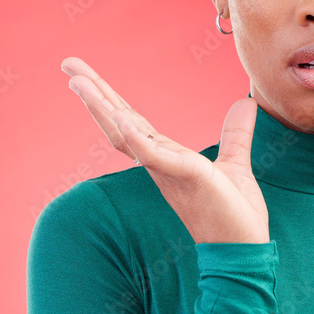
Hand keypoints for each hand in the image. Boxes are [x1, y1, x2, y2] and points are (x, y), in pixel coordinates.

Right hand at [60, 57, 269, 244]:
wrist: (244, 250)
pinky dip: (136, 136)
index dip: (109, 98)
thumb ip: (236, 134)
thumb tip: (244, 102)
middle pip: (118, 122)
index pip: (131, 121)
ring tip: (79, 81)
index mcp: (166, 158)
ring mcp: (169, 171)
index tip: (84, 74)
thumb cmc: (234, 215)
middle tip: (68, 63)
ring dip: (102, 107)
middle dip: (94, 93)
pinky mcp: (186, 178)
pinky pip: (154, 155)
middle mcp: (159, 164)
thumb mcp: (235, 163)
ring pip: (126, 135)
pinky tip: (120, 116)